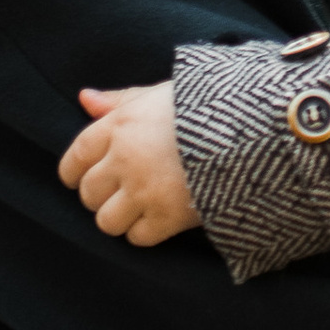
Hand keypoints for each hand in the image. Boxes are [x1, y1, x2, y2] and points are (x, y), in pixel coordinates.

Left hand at [60, 83, 201, 244]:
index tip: (81, 178)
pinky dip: (145, 232)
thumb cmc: (209, 106)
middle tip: (120, 192)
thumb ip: (122, 99)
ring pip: (106, 221)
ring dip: (119, 218)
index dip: (74, 173)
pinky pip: (137, 237)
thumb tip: (84, 99)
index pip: (75, 157)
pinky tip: (160, 218)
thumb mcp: (163, 92)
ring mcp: (144, 191)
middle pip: (88, 193)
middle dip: (100, 195)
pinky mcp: (167, 217)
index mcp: (121, 125)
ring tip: (138, 208)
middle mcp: (125, 159)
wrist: (255, 131)